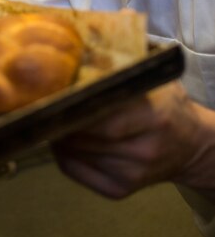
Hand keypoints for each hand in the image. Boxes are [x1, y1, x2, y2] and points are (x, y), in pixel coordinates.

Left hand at [52, 81, 214, 198]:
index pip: (107, 119)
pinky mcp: (121, 190)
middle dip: (64, 122)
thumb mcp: (156, 81)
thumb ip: (129, 67)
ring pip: (81, 156)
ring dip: (59, 138)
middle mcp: (145, 149)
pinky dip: (64, 157)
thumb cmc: (167, 105)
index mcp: (155, 116)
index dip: (78, 110)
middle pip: (90, 139)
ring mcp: (133, 174)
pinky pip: (80, 174)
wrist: (191, 146)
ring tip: (49, 119)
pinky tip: (59, 141)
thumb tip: (91, 46)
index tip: (58, 96)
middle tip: (45, 106)